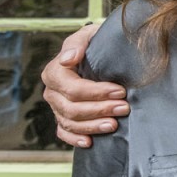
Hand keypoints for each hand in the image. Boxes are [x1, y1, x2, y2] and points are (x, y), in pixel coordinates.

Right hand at [40, 23, 127, 147]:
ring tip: (115, 124)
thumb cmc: (95, 42)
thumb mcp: (88, 35)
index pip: (73, 89)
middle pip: (72, 108)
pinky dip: (75, 138)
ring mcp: (56, 106)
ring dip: (93, 126)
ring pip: (70, 122)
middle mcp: (52, 92)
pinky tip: (90, 142)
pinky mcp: (62, 117)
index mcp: (54, 72)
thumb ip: (77, 43)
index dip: (97, 92)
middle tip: (124, 108)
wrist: (98, 51)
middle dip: (100, 109)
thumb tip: (67, 59)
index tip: (121, 91)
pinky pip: (64, 132)